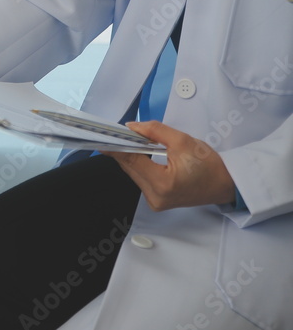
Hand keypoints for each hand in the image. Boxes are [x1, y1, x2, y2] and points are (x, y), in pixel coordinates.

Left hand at [106, 121, 235, 210]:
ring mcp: (155, 202)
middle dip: (123, 149)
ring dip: (131, 157)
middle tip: (116, 134)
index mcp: (163, 183)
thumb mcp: (183, 141)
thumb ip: (155, 132)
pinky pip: (140, 179)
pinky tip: (139, 154)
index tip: (103, 138)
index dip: (117, 147)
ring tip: (130, 141)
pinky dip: (138, 166)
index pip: (131, 161)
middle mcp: (155, 196)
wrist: (225, 184)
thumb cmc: (210, 165)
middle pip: (130, 168)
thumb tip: (133, 127)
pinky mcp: (156, 202)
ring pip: (133, 174)